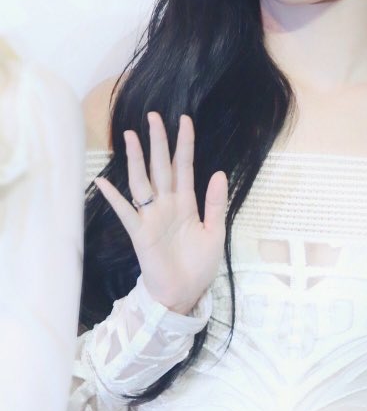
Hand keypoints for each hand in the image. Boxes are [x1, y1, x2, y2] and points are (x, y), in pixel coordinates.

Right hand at [93, 111, 226, 312]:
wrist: (184, 294)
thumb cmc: (199, 265)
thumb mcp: (215, 232)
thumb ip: (215, 203)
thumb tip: (219, 172)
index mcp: (186, 203)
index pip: (184, 166)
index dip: (184, 144)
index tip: (184, 120)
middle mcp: (167, 205)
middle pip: (161, 167)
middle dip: (158, 142)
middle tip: (154, 116)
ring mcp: (151, 217)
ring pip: (142, 182)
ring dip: (137, 160)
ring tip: (131, 136)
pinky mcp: (140, 233)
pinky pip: (125, 212)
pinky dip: (114, 198)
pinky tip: (103, 182)